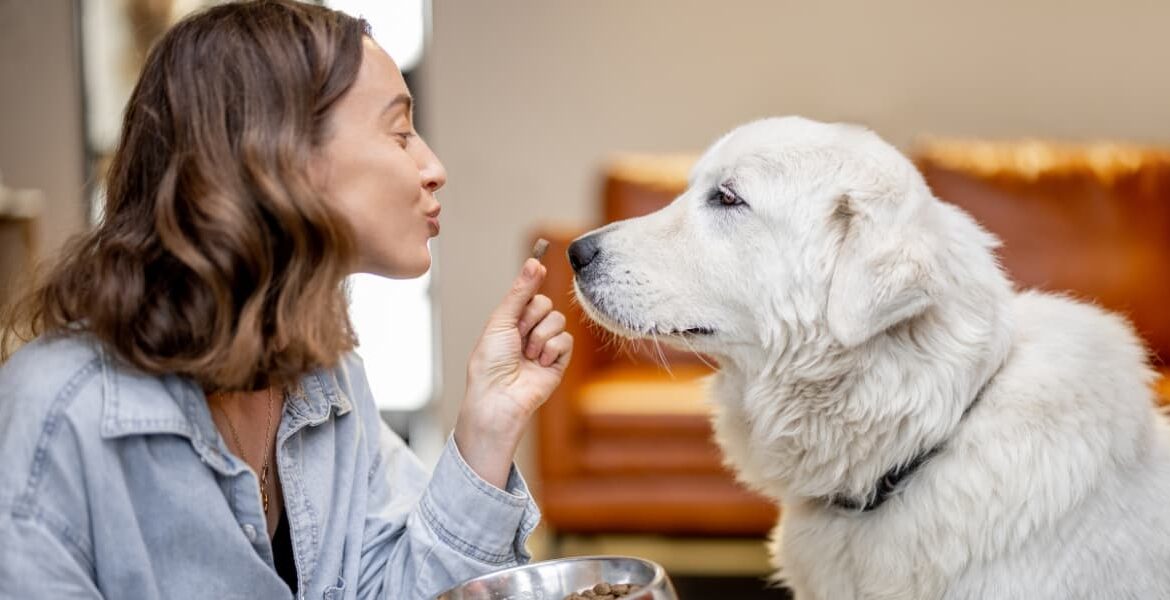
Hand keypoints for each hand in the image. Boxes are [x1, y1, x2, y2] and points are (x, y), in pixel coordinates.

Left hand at [454, 258, 572, 487]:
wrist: (499, 397)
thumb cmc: (490, 363)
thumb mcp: (500, 320)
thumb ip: (520, 292)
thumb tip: (535, 262)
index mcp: (511, 320)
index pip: (530, 293)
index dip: (531, 286)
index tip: (538, 264)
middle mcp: (529, 331)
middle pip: (547, 304)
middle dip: (531, 318)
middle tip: (517, 336)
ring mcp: (545, 346)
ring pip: (558, 321)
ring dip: (540, 337)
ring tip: (527, 355)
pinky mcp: (559, 361)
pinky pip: (566, 341)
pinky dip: (551, 350)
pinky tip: (538, 364)